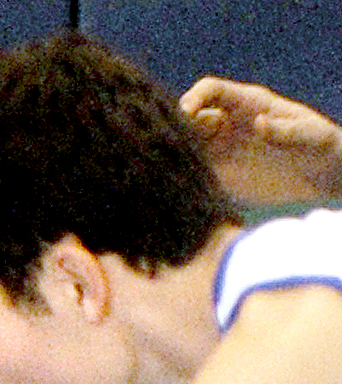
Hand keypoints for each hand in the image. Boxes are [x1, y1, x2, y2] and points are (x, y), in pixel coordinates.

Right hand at [181, 76, 341, 200]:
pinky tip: (178, 189)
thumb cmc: (319, 147)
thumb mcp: (312, 136)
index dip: (193, 97)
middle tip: (170, 149)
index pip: (210, 90)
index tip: (184, 113)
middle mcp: (225, 124)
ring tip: (167, 171)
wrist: (318, 176)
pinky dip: (180, 178)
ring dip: (172, 156)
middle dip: (174, 130)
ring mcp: (218, 149)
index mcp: (247, 104)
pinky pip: (190, 173)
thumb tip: (259, 123)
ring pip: (183, 146)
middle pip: (187, 119)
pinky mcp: (216, 174)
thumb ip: (286, 130)